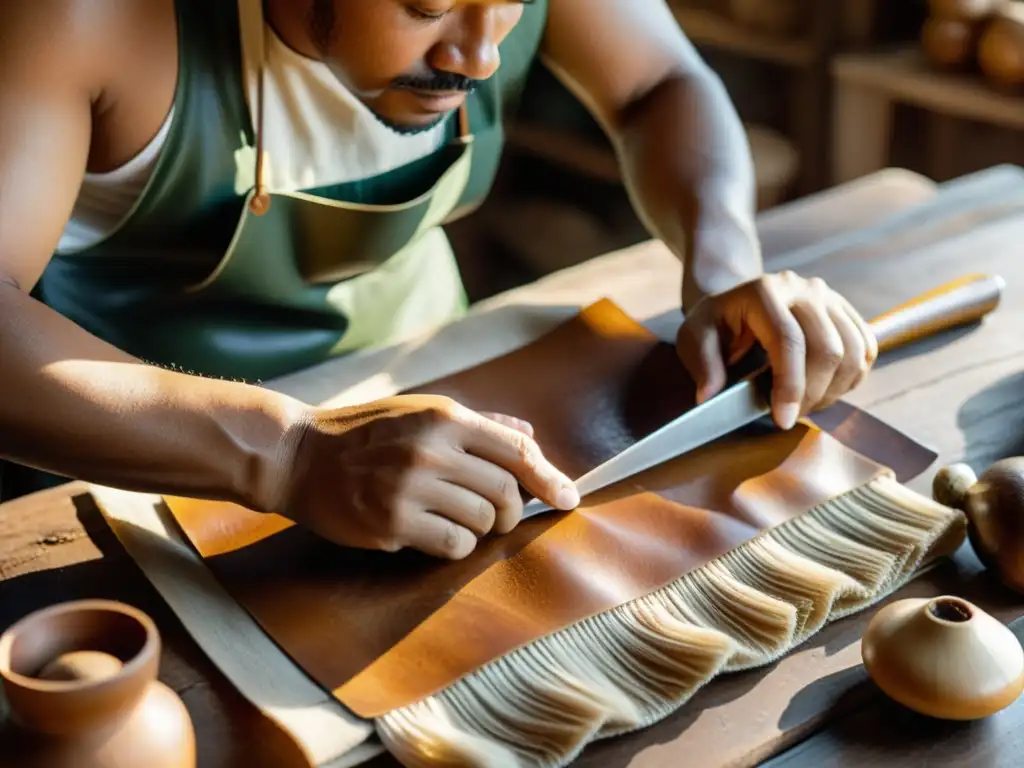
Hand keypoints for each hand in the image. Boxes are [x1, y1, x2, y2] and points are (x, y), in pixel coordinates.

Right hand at [271, 395, 579, 558]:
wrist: (300, 456)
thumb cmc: (366, 433)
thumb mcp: (420, 411)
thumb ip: (478, 424)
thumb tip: (529, 433)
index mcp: (445, 417)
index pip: (518, 450)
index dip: (550, 478)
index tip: (568, 498)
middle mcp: (432, 450)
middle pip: (506, 493)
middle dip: (511, 512)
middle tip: (498, 516)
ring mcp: (411, 488)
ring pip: (482, 523)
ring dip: (479, 529)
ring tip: (453, 518)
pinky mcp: (392, 523)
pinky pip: (454, 546)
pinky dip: (455, 546)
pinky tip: (434, 534)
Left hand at [675, 271, 878, 428]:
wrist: (740, 302)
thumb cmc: (717, 323)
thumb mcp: (694, 337)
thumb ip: (702, 364)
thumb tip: (710, 395)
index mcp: (764, 291)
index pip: (789, 342)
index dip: (790, 386)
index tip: (782, 419)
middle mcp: (804, 288)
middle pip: (828, 350)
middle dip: (812, 394)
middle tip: (789, 416)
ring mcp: (830, 297)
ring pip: (854, 353)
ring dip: (834, 390)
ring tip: (805, 405)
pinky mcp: (846, 311)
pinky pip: (866, 350)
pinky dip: (851, 379)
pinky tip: (824, 390)